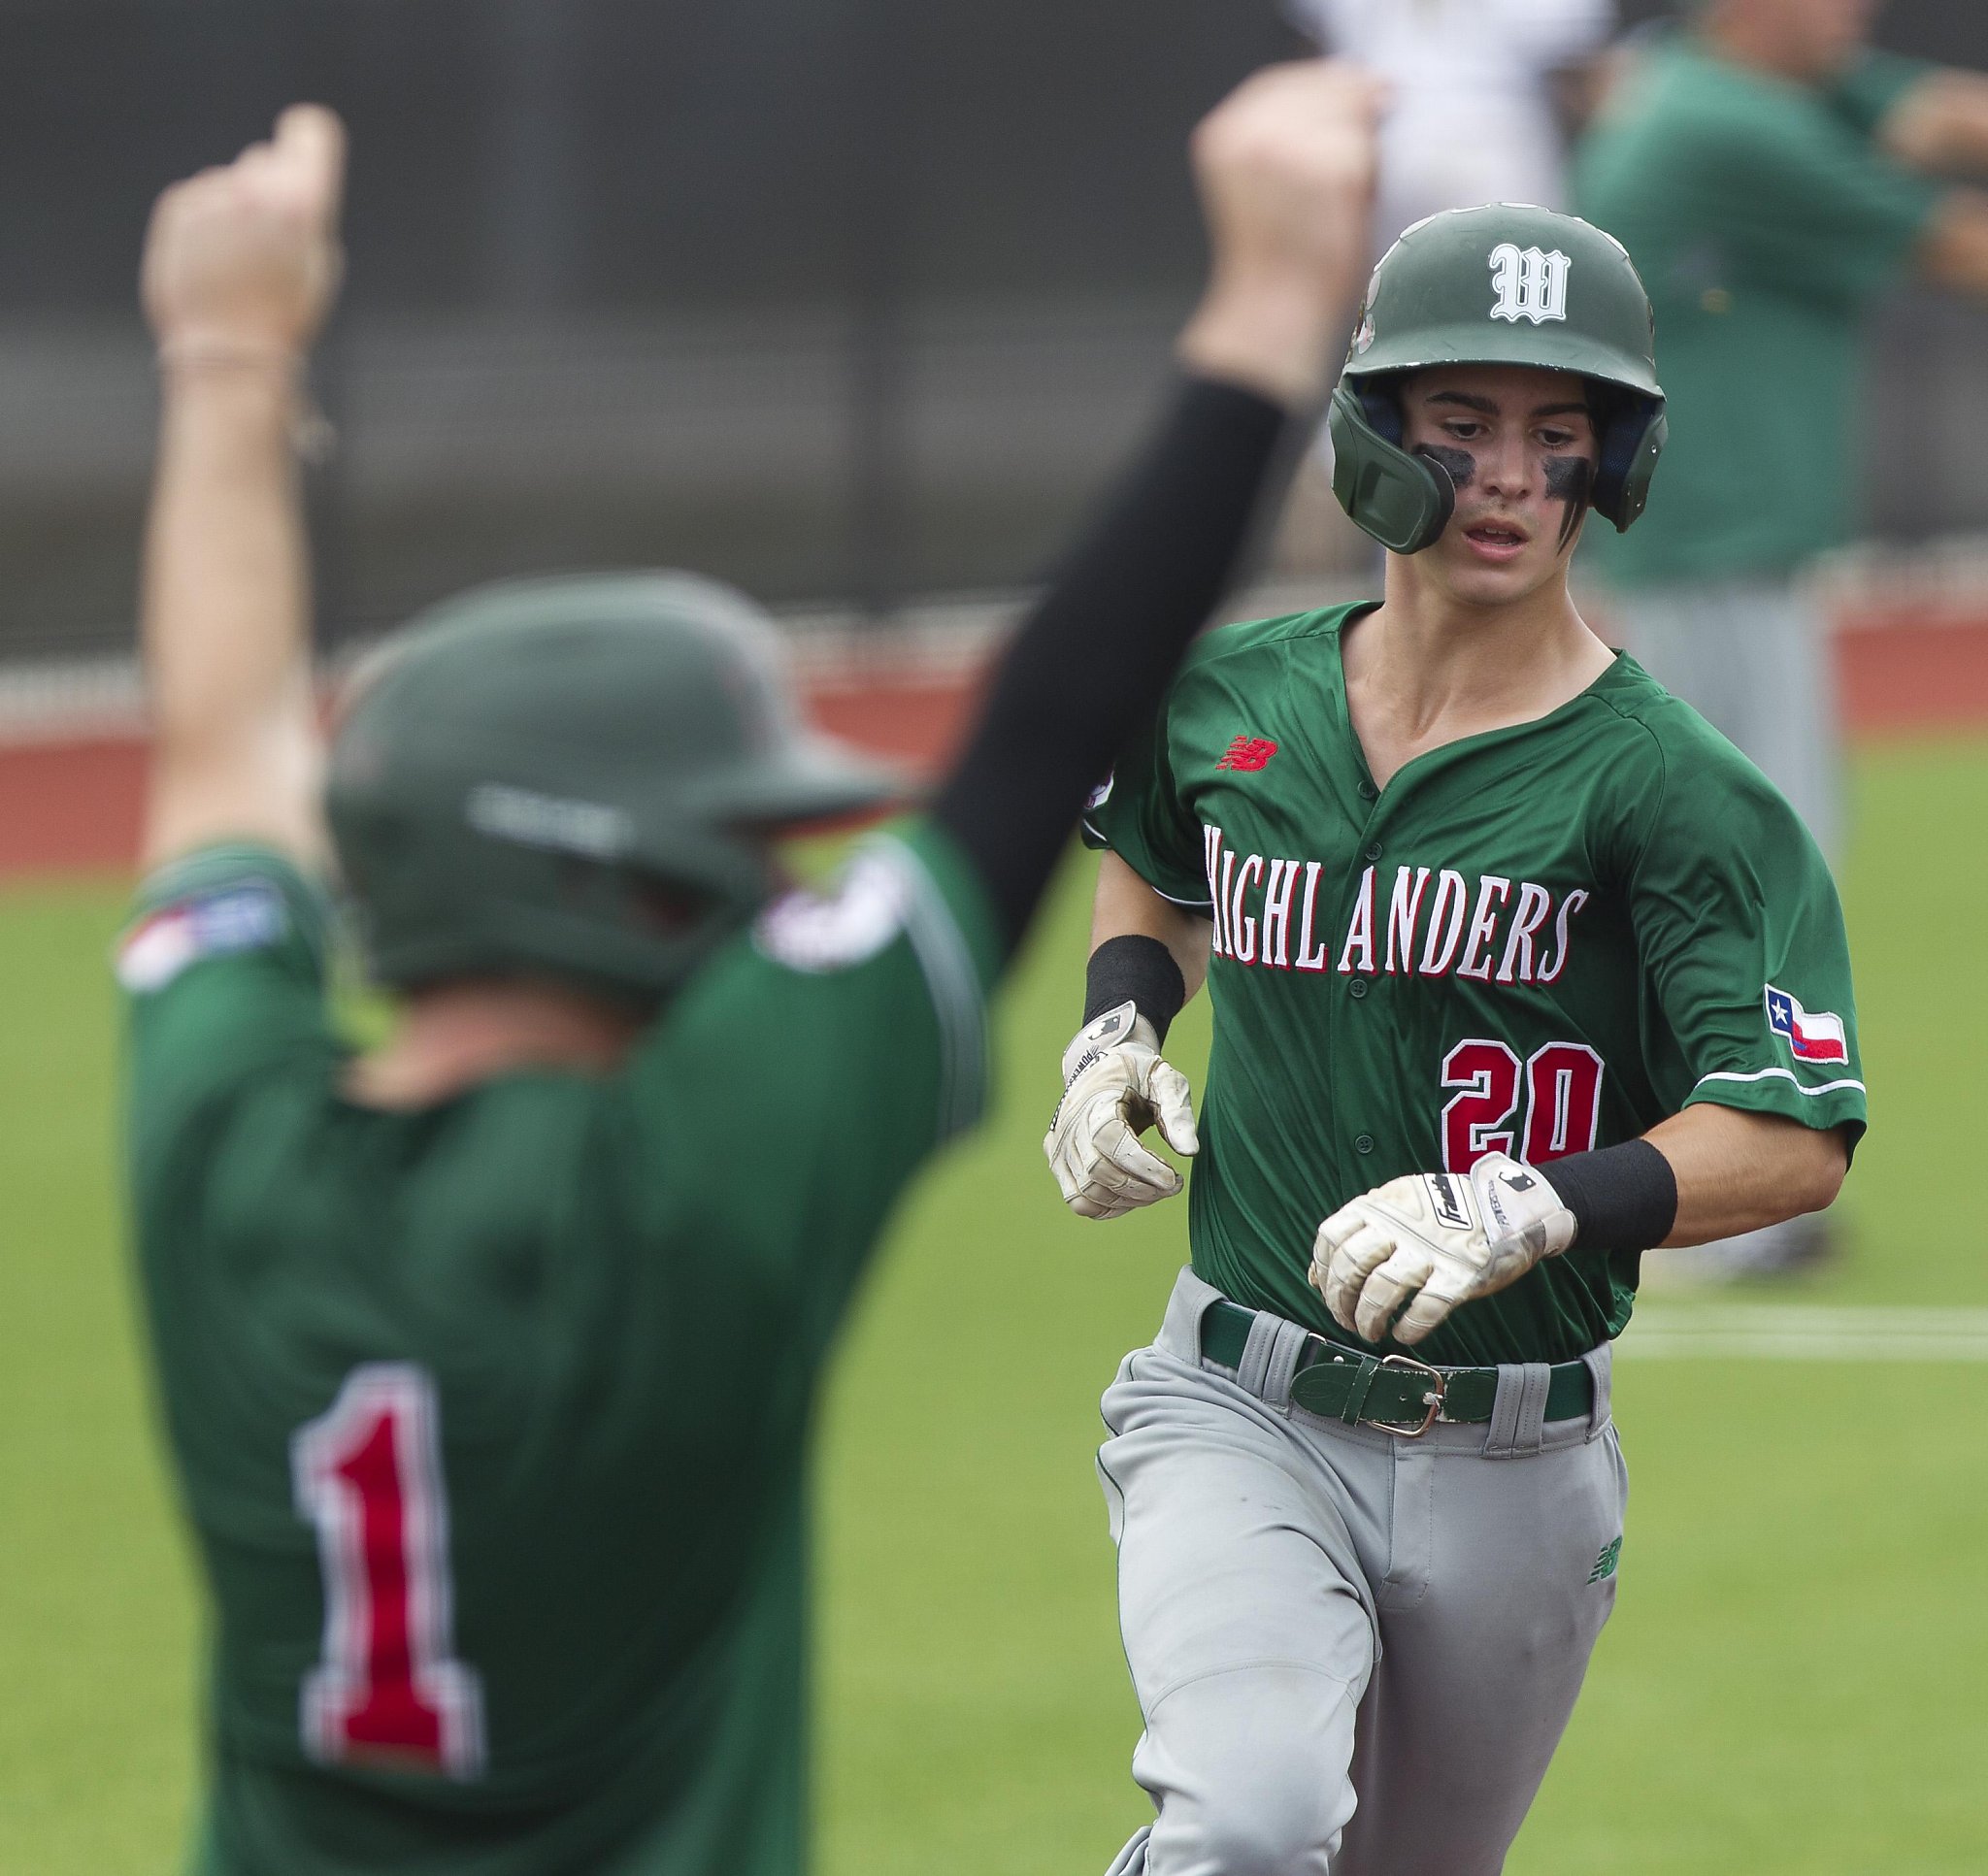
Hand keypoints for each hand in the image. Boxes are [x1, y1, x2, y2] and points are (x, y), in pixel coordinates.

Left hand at [142, 105, 346, 359]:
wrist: (227, 350)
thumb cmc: (285, 314)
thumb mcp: (320, 262)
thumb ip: (307, 208)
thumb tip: (283, 171)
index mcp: (302, 202)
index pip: (309, 129)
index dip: (308, 142)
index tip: (304, 155)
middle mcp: (254, 188)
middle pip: (265, 159)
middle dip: (271, 188)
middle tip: (271, 243)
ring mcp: (212, 194)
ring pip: (231, 182)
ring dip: (237, 209)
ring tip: (240, 263)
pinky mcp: (178, 206)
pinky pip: (202, 199)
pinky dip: (210, 223)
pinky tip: (214, 261)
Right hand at [1044, 1001, 1198, 1219]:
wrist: (1104, 1071)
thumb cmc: (1139, 1076)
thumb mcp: (1165, 1081)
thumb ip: (1178, 1113)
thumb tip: (1190, 1152)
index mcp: (1095, 1099)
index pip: (1109, 1139)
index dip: (1142, 1165)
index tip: (1174, 1178)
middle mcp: (1069, 1125)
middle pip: (1098, 1172)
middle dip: (1142, 1188)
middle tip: (1174, 1185)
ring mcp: (1059, 1148)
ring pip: (1089, 1193)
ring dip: (1130, 1200)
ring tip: (1158, 1190)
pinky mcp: (1058, 1164)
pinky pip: (1079, 1202)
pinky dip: (1109, 1207)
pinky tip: (1135, 1196)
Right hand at [1179, 58, 1385, 405]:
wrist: (1272, 318)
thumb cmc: (1274, 262)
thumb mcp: (1263, 183)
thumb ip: (1288, 135)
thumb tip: (1353, 94)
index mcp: (1223, 135)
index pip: (1283, 81)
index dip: (1323, 88)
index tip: (1357, 102)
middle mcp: (1249, 134)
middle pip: (1322, 90)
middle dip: (1348, 115)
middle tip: (1355, 161)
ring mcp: (1288, 150)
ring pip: (1350, 118)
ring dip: (1358, 151)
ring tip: (1343, 199)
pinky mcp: (1327, 172)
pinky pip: (1367, 154)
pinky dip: (1369, 182)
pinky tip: (1349, 213)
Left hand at [1309, 1153, 1575, 1345]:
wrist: (1506, 1204)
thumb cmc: (1445, 1208)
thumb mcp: (1396, 1203)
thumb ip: (1359, 1231)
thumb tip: (1317, 1273)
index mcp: (1380, 1205)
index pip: (1332, 1237)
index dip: (1324, 1270)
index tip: (1327, 1291)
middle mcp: (1400, 1226)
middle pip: (1352, 1267)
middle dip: (1341, 1301)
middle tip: (1345, 1319)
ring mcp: (1430, 1251)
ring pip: (1382, 1291)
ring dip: (1368, 1319)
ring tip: (1370, 1331)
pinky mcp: (1460, 1276)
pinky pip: (1425, 1309)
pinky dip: (1410, 1328)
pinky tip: (1405, 1334)